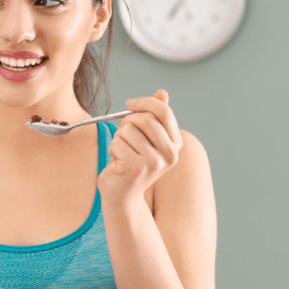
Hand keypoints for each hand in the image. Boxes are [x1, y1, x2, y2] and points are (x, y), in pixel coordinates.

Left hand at [97, 89, 182, 208]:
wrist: (122, 195)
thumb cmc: (131, 162)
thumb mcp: (146, 138)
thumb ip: (154, 116)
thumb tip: (163, 92)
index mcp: (175, 144)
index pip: (164, 112)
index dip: (145, 102)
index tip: (130, 103)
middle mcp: (169, 154)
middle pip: (146, 119)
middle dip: (128, 121)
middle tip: (123, 133)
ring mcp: (153, 162)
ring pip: (128, 130)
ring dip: (118, 138)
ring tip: (122, 152)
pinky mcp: (135, 168)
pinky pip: (117, 143)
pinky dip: (112, 148)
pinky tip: (117, 161)